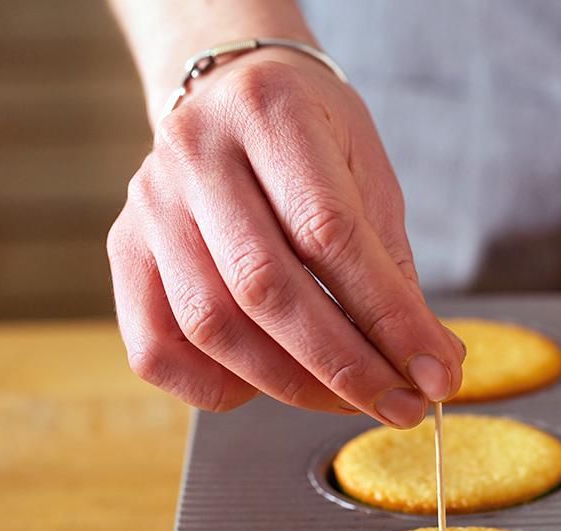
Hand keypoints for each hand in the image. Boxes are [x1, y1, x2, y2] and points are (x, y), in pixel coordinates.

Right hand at [107, 49, 461, 426]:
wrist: (231, 93)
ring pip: (211, 326)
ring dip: (293, 384)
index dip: (387, 316)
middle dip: (344, 366)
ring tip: (352, 399)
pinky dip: (220, 386)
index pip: (328, 233)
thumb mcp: (369, 175)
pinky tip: (274, 383)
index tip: (436, 372)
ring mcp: (149, 205)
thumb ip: (392, 269)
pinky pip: (158, 349)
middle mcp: (194, 153)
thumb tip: (432, 364)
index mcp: (269, 112)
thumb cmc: (315, 138)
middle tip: (403, 406)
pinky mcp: (124, 251)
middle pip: (264, 287)